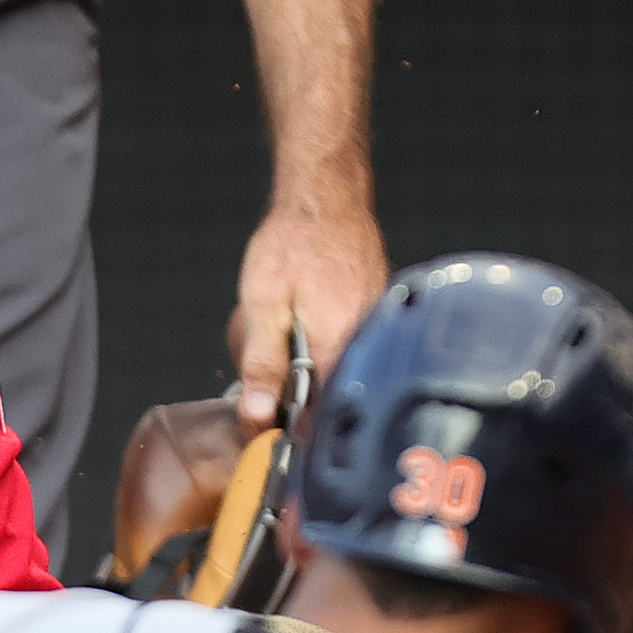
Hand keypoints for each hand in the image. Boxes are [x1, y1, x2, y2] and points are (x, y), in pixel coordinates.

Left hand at [229, 203, 388, 430]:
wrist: (325, 197)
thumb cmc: (293, 242)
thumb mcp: (262, 305)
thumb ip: (261, 364)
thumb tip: (258, 417)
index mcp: (340, 346)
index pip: (323, 418)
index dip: (294, 433)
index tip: (270, 435)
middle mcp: (367, 341)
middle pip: (328, 396)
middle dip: (294, 393)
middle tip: (268, 363)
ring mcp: (375, 328)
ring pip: (335, 370)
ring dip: (305, 363)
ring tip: (286, 327)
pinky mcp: (374, 316)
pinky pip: (345, 347)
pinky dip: (319, 342)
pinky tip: (303, 316)